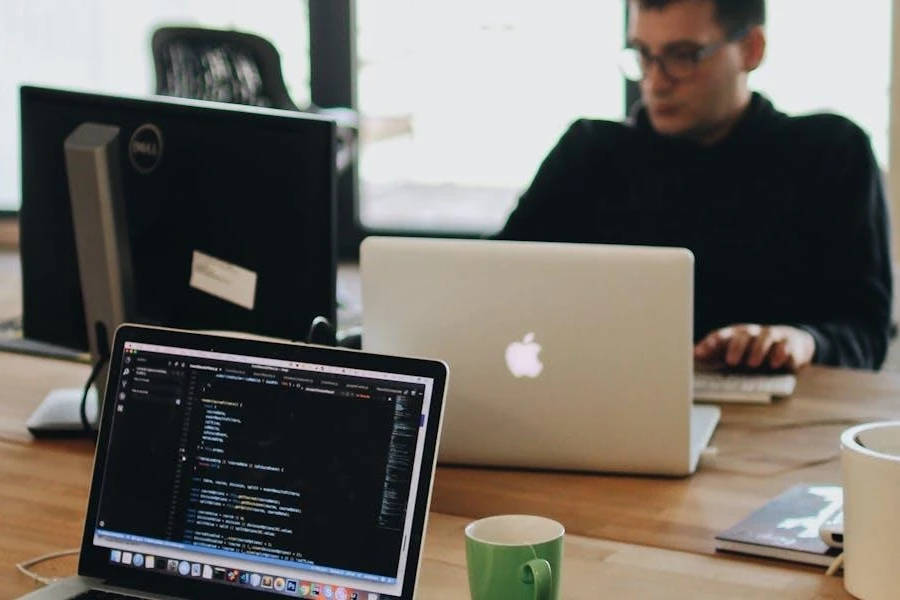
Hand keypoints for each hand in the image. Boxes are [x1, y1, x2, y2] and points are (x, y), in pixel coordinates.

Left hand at [693, 324, 815, 371]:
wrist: (791, 343)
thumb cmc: (756, 349)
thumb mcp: (735, 351)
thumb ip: (715, 354)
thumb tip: (690, 356)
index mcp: (735, 335)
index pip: (720, 336)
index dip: (709, 344)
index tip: (698, 354)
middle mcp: (752, 333)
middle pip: (743, 334)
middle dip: (736, 347)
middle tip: (731, 361)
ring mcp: (771, 336)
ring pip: (765, 337)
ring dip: (758, 350)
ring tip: (753, 363)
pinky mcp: (789, 343)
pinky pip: (785, 346)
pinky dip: (780, 354)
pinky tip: (775, 363)